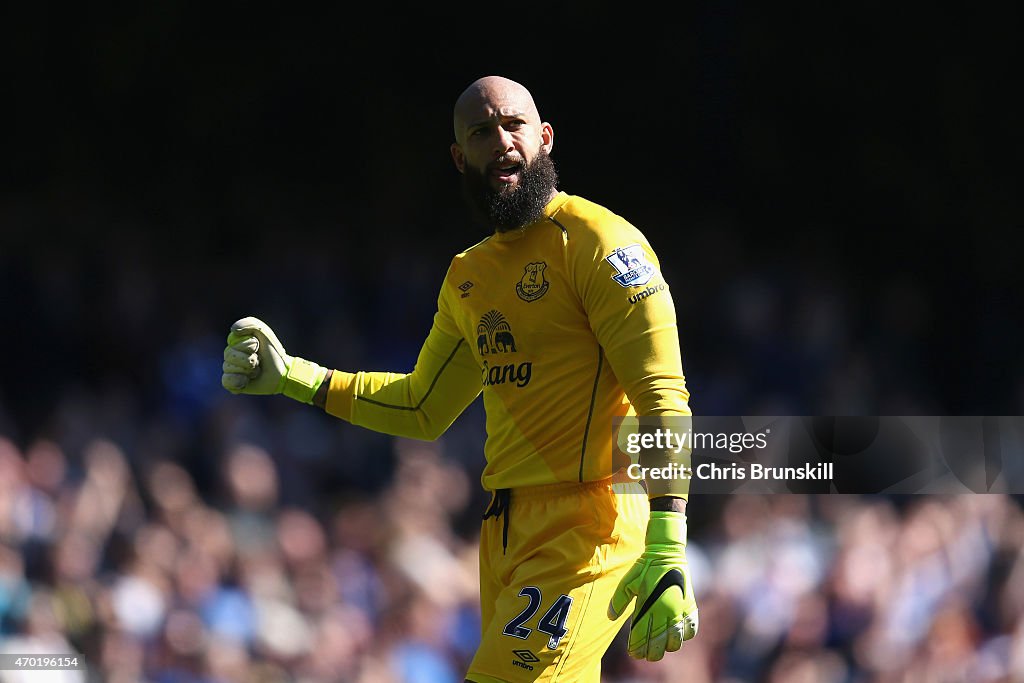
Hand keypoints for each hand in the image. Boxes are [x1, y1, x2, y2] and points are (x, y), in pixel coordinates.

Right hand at [221, 316, 327, 403]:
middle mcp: (231, 355)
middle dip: (248, 358)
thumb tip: (233, 330)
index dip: (247, 345)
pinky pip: (226, 381)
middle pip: (229, 355)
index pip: (232, 341)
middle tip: (259, 361)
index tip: (258, 346)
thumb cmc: (273, 352)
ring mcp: (231, 369)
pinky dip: (238, 381)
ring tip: (256, 371)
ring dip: (247, 370)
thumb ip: (250, 324)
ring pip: (229, 368)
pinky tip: (247, 380)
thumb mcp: (264, 332)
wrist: (282, 372)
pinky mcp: (233, 384)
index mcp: (236, 343)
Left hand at [608, 511, 698, 660]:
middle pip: (659, 644)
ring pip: (676, 640)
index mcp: (648, 605)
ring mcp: (679, 609)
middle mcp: (665, 610)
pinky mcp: (690, 605)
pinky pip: (691, 629)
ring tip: (662, 646)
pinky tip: (678, 634)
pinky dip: (685, 635)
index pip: (641, 636)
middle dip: (652, 653)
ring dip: (668, 646)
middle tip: (647, 654)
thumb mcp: (628, 582)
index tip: (634, 653)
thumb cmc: (645, 567)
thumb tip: (610, 617)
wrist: (666, 552)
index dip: (637, 648)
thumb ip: (618, 600)